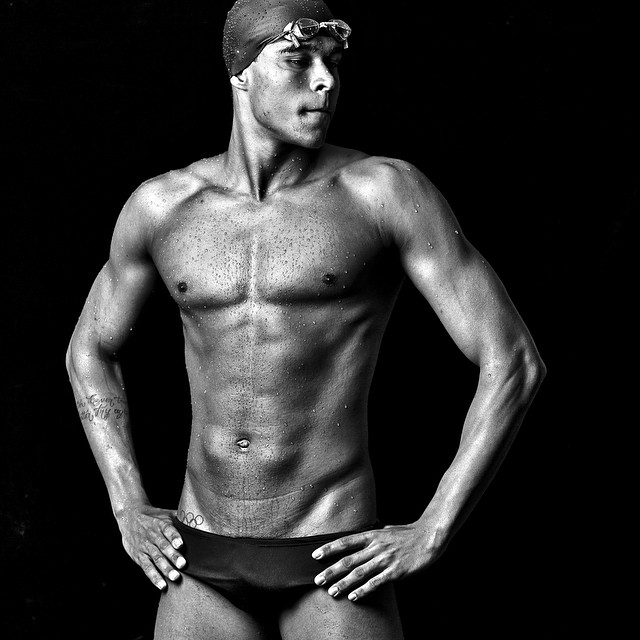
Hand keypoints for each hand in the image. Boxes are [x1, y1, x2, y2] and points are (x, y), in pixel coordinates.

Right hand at [116, 504, 185, 589]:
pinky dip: (154, 577)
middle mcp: (153, 535)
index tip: (181, 544)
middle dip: (173, 556)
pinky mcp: (139, 556)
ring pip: (155, 558)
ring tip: (174, 577)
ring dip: (165, 569)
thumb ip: (181, 517)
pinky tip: (162, 585)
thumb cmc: (153, 517)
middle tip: (182, 565)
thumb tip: (202, 518)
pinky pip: (146, 568)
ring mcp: (145, 547)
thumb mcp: (166, 513)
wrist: (129, 516)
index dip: (174, 537)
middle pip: (163, 546)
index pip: (167, 530)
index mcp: (160, 524)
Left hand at [312, 523, 441, 601]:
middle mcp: (376, 547)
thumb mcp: (386, 529)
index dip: (329, 549)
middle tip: (318, 580)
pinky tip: (354, 597)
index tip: (315, 556)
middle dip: (331, 571)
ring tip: (332, 591)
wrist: (428, 538)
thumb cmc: (407, 533)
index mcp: (372, 535)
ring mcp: (385, 559)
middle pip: (348, 560)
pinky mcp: (395, 571)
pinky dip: (363, 590)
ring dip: (344, 583)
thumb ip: (373, 534)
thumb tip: (361, 536)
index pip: (345, 542)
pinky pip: (376, 582)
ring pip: (359, 573)